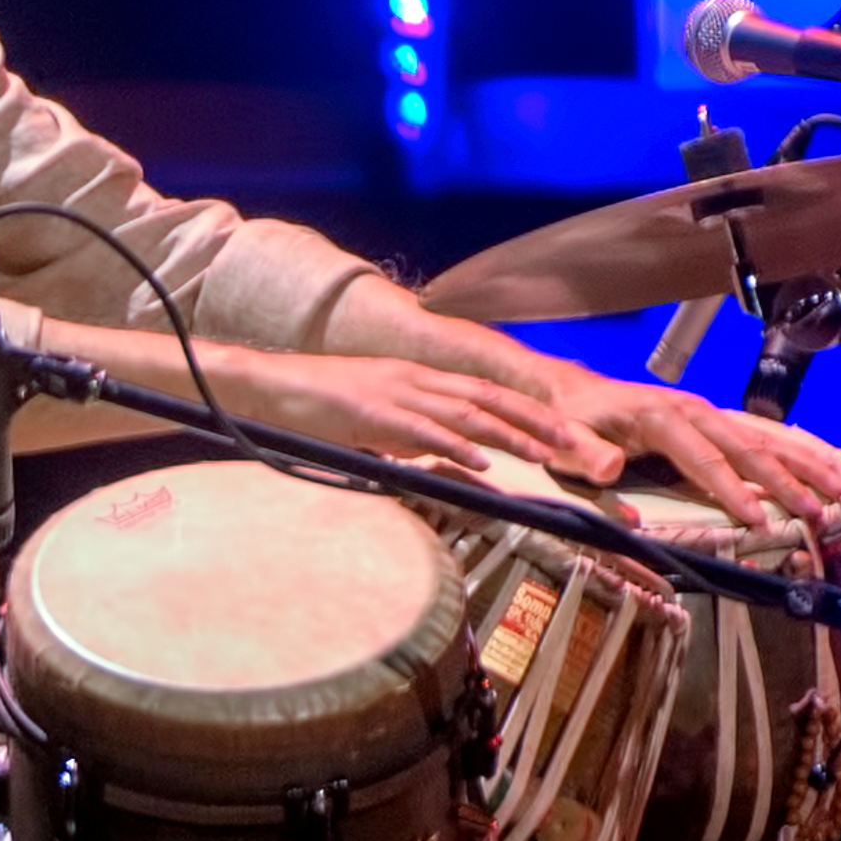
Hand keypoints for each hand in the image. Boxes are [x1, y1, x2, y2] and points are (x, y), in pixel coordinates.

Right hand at [217, 349, 624, 479]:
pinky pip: (421, 431)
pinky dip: (454, 446)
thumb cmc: (318, 405)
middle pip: (486, 397)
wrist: (270, 387)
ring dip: (507, 434)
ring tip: (541, 453)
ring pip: (464, 412)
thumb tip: (451, 459)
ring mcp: (394, 394)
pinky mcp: (372, 414)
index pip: (482, 390)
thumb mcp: (377, 417)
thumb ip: (414, 433)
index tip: (558, 428)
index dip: (524, 408)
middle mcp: (413, 380)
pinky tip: (479, 462)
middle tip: (570, 441)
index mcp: (416, 378)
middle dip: (532, 418)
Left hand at [537, 361, 840, 528]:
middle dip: (788, 479)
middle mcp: (693, 409)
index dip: (733, 489)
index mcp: (661, 417)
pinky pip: (763, 431)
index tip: (760, 520)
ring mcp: (707, 411)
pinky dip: (798, 446)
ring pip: (766, 434)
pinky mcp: (714, 418)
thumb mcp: (566, 441)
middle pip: (749, 445)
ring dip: (806, 460)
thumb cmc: (572, 423)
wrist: (573, 393)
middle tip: (823, 511)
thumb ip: (586, 454)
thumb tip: (611, 467)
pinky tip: (827, 461)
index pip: (705, 458)